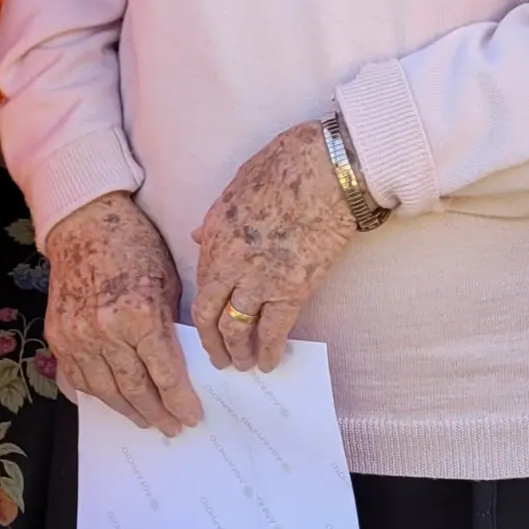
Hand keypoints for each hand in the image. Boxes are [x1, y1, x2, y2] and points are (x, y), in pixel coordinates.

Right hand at [44, 193, 201, 435]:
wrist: (84, 224)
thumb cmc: (134, 245)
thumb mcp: (167, 281)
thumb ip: (170, 325)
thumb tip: (181, 364)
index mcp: (139, 315)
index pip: (165, 374)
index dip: (181, 401)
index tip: (192, 416)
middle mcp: (105, 332)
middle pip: (136, 389)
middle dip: (158, 412)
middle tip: (172, 426)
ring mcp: (77, 336)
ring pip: (105, 391)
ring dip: (128, 410)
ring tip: (145, 421)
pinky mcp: (58, 335)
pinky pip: (78, 377)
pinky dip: (96, 394)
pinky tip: (112, 401)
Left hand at [190, 121, 357, 373]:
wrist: (329, 170)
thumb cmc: (288, 164)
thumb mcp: (238, 183)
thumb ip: (217, 216)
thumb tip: (199, 235)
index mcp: (215, 233)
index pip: (202, 281)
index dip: (205, 305)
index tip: (209, 320)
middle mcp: (230, 262)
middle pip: (208, 314)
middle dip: (210, 342)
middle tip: (217, 357)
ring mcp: (259, 279)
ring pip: (235, 329)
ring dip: (236, 352)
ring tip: (242, 364)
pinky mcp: (292, 289)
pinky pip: (273, 330)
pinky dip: (269, 351)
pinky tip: (270, 363)